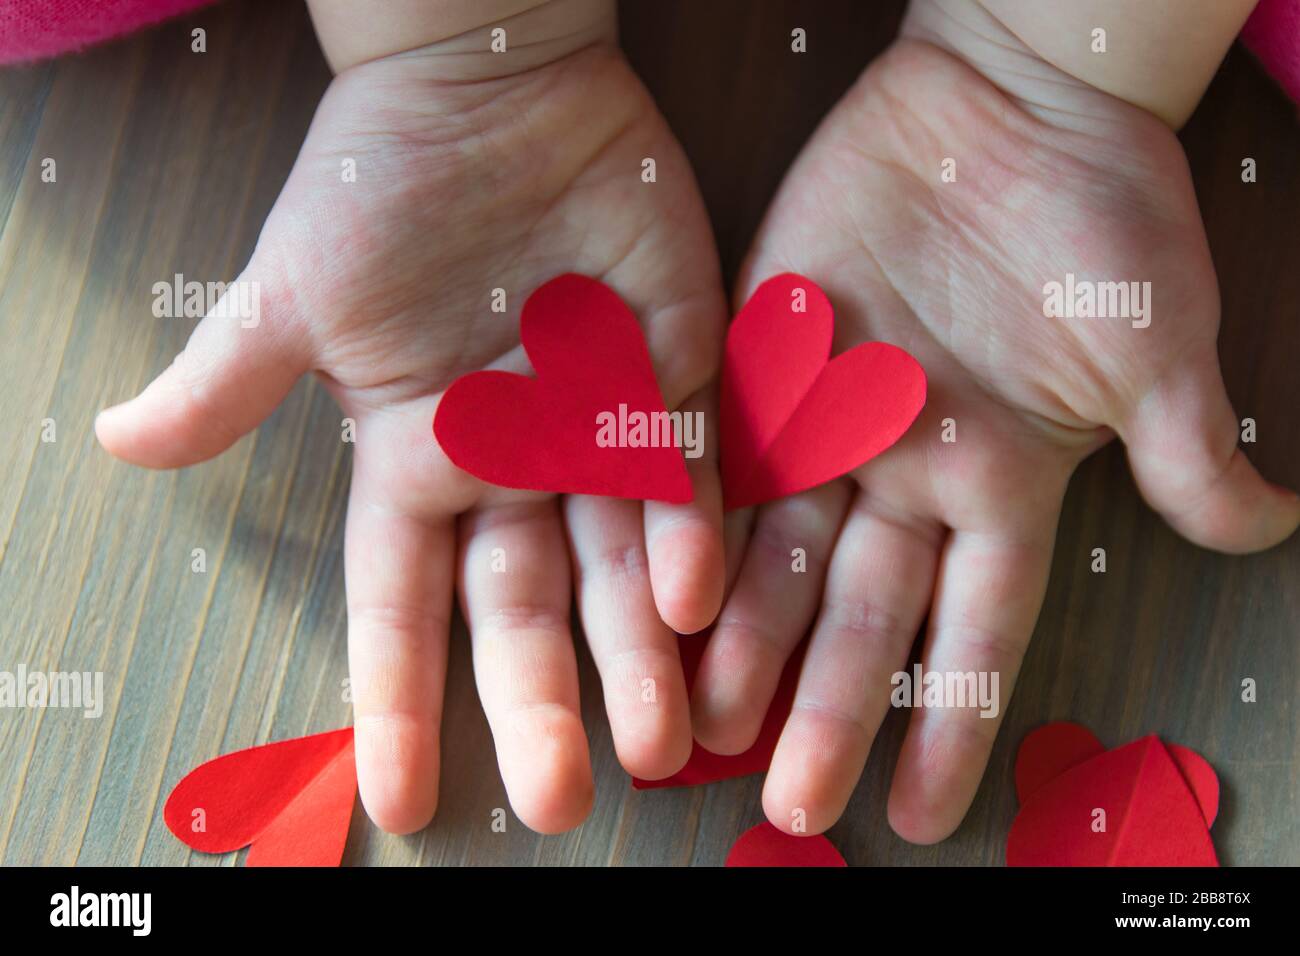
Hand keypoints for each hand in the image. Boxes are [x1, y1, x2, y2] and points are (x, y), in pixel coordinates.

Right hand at [96, 24, 725, 833]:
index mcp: (418, 464)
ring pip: (619, 566)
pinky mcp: (672, 381)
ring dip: (638, 652)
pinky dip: (693, 534)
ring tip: (662, 740)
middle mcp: (510, 468)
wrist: (495, 87)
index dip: (397, 699)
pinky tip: (698, 599)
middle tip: (565, 798)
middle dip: (541, 703)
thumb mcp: (297, 291)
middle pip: (522, 608)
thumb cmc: (384, 184)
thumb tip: (115, 438)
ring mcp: (595, 432)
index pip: (401, 604)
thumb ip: (228, 378)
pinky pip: (688, 476)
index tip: (397, 796)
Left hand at [691, 28, 1298, 841]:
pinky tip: (663, 590)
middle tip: (791, 800)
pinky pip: (724, 450)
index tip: (918, 813)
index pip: (973, 632)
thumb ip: (1186, 445)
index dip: (950, 723)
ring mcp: (832, 417)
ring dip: (747, 636)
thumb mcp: (1156, 343)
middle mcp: (907, 471)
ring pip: (778, 550)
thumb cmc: (1099, 219)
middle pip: (863, 613)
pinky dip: (695, 520)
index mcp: (999, 485)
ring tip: (711, 720)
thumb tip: (1267, 528)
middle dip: (830, 707)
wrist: (1009, 99)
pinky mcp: (767, 355)